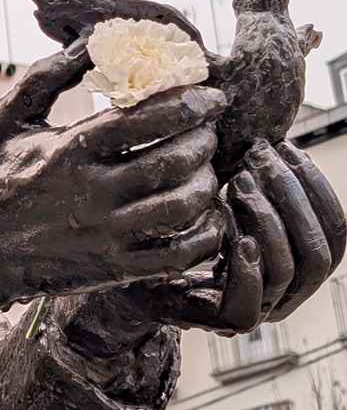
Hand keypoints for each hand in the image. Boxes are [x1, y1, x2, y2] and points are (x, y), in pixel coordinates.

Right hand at [0, 42, 226, 333]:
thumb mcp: (2, 119)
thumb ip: (44, 77)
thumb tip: (87, 42)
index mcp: (68, 150)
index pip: (146, 117)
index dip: (188, 101)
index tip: (210, 93)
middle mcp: (92, 193)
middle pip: (174, 160)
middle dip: (204, 138)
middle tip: (211, 128)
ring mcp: (105, 235)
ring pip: (182, 207)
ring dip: (205, 182)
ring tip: (205, 167)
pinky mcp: (112, 269)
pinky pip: (178, 256)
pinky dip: (202, 235)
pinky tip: (204, 216)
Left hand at [90, 139, 346, 337]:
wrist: (130, 266)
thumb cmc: (176, 224)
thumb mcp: (219, 196)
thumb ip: (248, 179)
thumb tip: (264, 135)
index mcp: (295, 260)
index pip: (334, 232)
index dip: (317, 188)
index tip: (288, 147)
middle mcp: (286, 289)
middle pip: (319, 252)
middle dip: (293, 197)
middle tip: (257, 158)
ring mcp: (260, 308)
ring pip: (289, 271)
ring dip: (268, 220)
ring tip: (237, 182)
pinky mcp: (225, 321)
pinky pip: (251, 303)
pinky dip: (246, 266)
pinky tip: (234, 235)